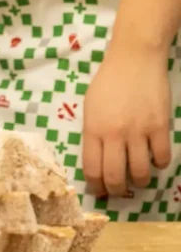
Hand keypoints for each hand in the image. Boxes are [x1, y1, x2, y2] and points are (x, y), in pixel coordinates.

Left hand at [83, 45, 170, 196]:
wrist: (134, 60)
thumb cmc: (108, 82)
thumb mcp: (89, 108)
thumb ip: (93, 133)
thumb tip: (97, 160)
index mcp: (93, 130)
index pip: (92, 168)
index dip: (96, 186)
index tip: (99, 191)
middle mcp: (114, 134)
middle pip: (115, 176)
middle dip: (117, 190)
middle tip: (119, 191)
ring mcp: (139, 131)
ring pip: (140, 172)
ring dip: (139, 181)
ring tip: (138, 179)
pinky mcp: (160, 126)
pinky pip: (162, 157)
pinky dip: (159, 164)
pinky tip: (155, 160)